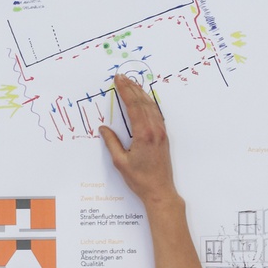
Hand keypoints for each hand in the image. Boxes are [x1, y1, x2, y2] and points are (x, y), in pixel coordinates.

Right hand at [97, 73, 178, 207]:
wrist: (160, 191)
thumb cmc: (140, 179)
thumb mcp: (120, 162)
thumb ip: (112, 143)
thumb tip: (104, 129)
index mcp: (143, 134)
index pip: (133, 106)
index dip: (125, 91)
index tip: (118, 80)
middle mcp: (154, 129)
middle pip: (143, 102)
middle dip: (132, 87)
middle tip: (122, 77)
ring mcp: (161, 131)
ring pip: (151, 106)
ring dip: (140, 93)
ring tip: (131, 83)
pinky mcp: (163, 136)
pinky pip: (156, 113)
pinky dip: (148, 103)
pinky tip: (144, 99)